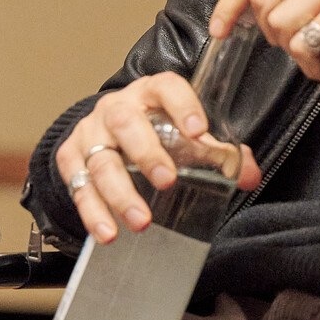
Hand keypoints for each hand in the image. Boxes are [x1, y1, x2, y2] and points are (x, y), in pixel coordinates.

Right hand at [55, 72, 261, 244]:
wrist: (109, 130)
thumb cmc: (156, 130)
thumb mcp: (186, 133)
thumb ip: (220, 153)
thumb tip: (249, 176)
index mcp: (151, 93)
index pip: (166, 87)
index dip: (182, 104)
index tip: (198, 129)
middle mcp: (117, 108)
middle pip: (125, 123)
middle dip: (146, 153)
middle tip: (167, 181)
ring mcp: (90, 132)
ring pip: (100, 160)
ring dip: (120, 194)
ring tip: (141, 222)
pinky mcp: (70, 157)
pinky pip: (78, 185)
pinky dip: (92, 212)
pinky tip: (107, 232)